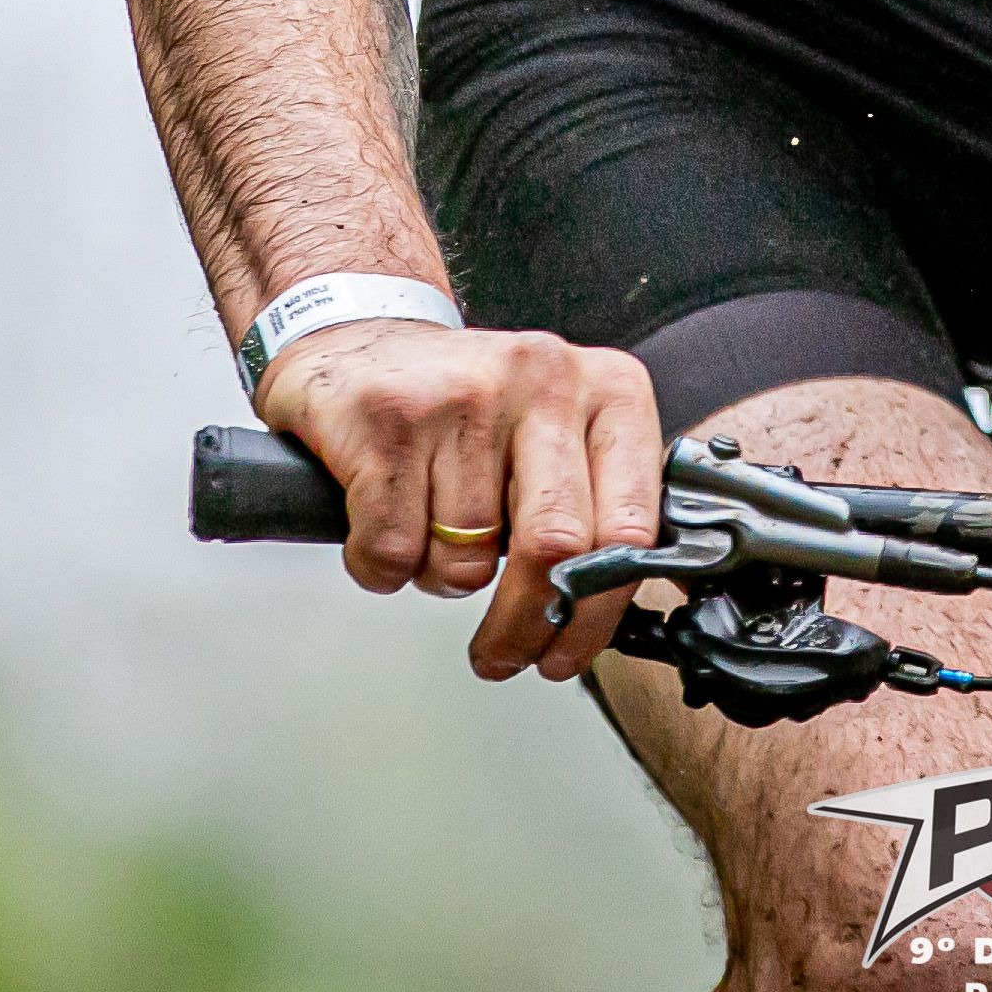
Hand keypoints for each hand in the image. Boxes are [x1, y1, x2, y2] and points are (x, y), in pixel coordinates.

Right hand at [254, 317, 665, 679]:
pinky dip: (382, 567)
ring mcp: (466, 396)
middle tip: (502, 655)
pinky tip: (383, 523)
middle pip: (554, 547)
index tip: (569, 650)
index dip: (598, 610)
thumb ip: (598, 505)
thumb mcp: (560, 432)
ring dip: (441, 577)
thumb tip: (607, 610)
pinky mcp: (389, 420)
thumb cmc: (468, 403)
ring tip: (429, 530)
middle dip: (524, 624)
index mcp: (610, 390)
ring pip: (466, 559)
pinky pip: (394, 551)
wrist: (360, 336)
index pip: (631, 525)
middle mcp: (546, 381)